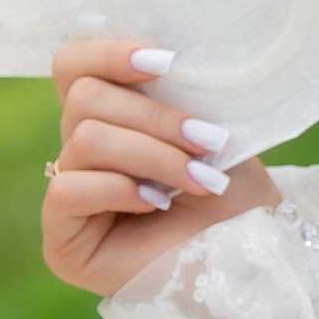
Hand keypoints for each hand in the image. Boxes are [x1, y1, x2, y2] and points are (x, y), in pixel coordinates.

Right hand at [42, 36, 278, 296]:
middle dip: (156, 117)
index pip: (74, 67)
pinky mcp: (63, 242)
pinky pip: (68, 188)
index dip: (108, 53)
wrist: (256, 265)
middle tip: (208, 142)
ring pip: (85, 138)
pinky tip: (157, 205)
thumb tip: (160, 55)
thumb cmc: (240, 199)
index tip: (167, 62)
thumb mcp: (214, 130)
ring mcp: (69, 198)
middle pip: (84, 98)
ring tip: (200, 180)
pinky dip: (119, 189)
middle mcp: (82, 154)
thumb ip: (174, 95)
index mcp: (113, 120)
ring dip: (154, 155)